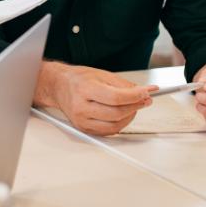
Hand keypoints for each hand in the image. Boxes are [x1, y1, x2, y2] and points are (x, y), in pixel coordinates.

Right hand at [37, 62, 154, 135]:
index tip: (146, 93)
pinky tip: (123, 115)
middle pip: (117, 113)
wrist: (59, 86)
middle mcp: (80, 106)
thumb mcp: (101, 74)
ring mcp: (81, 120)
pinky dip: (120, 124)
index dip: (135, 96)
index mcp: (84, 89)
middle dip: (136, 106)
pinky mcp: (83, 129)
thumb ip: (124, 84)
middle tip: (144, 99)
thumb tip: (144, 92)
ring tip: (134, 107)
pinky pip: (108, 131)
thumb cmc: (78, 79)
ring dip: (130, 116)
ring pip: (115, 125)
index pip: (116, 98)